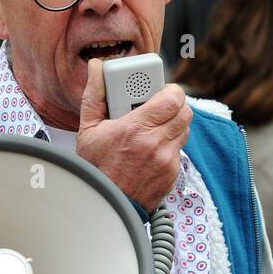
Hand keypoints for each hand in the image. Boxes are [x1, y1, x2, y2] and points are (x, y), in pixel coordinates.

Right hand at [77, 57, 191, 212]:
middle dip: (174, 106)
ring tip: (155, 128)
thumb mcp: (87, 130)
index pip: (173, 98)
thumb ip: (95, 95)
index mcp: (135, 128)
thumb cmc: (95, 168)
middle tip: (159, 107)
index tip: (160, 92)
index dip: (170, 91)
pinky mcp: (172, 174)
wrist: (104, 206)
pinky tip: (152, 150)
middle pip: (185, 111)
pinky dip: (170, 146)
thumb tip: (97, 67)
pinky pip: (179, 151)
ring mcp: (166, 161)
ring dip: (174, 125)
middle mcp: (155, 144)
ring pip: (185, 130)